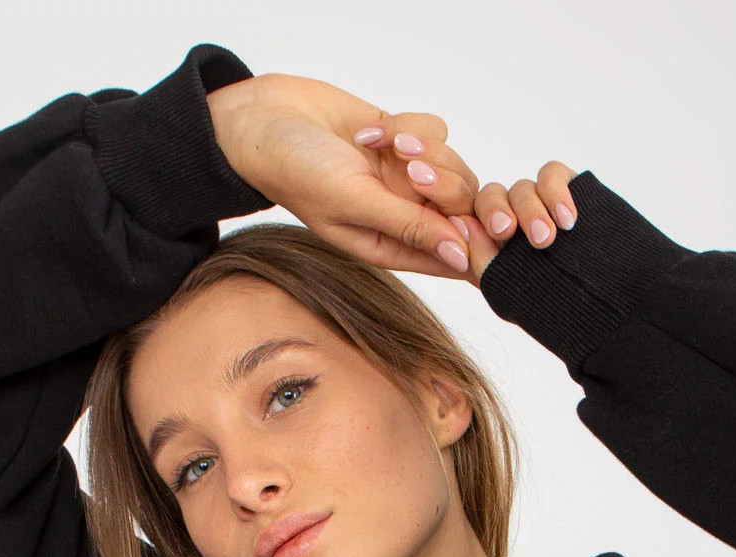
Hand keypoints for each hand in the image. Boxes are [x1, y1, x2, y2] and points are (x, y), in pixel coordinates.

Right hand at [208, 73, 479, 278]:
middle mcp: (404, 216)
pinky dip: (408, 124)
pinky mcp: (402, 140)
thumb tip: (461, 258)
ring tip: (378, 143)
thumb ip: (409, 227)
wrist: (264, 120)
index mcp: (393, 247)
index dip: (471, 236)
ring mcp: (404, 177)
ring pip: (452, 163)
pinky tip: (369, 131)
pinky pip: (434, 130)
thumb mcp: (353, 203)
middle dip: (444, 182)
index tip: (460, 214)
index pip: (455, 254)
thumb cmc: (296, 171)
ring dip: (423, 149)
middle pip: (462, 205)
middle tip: (408, 170)